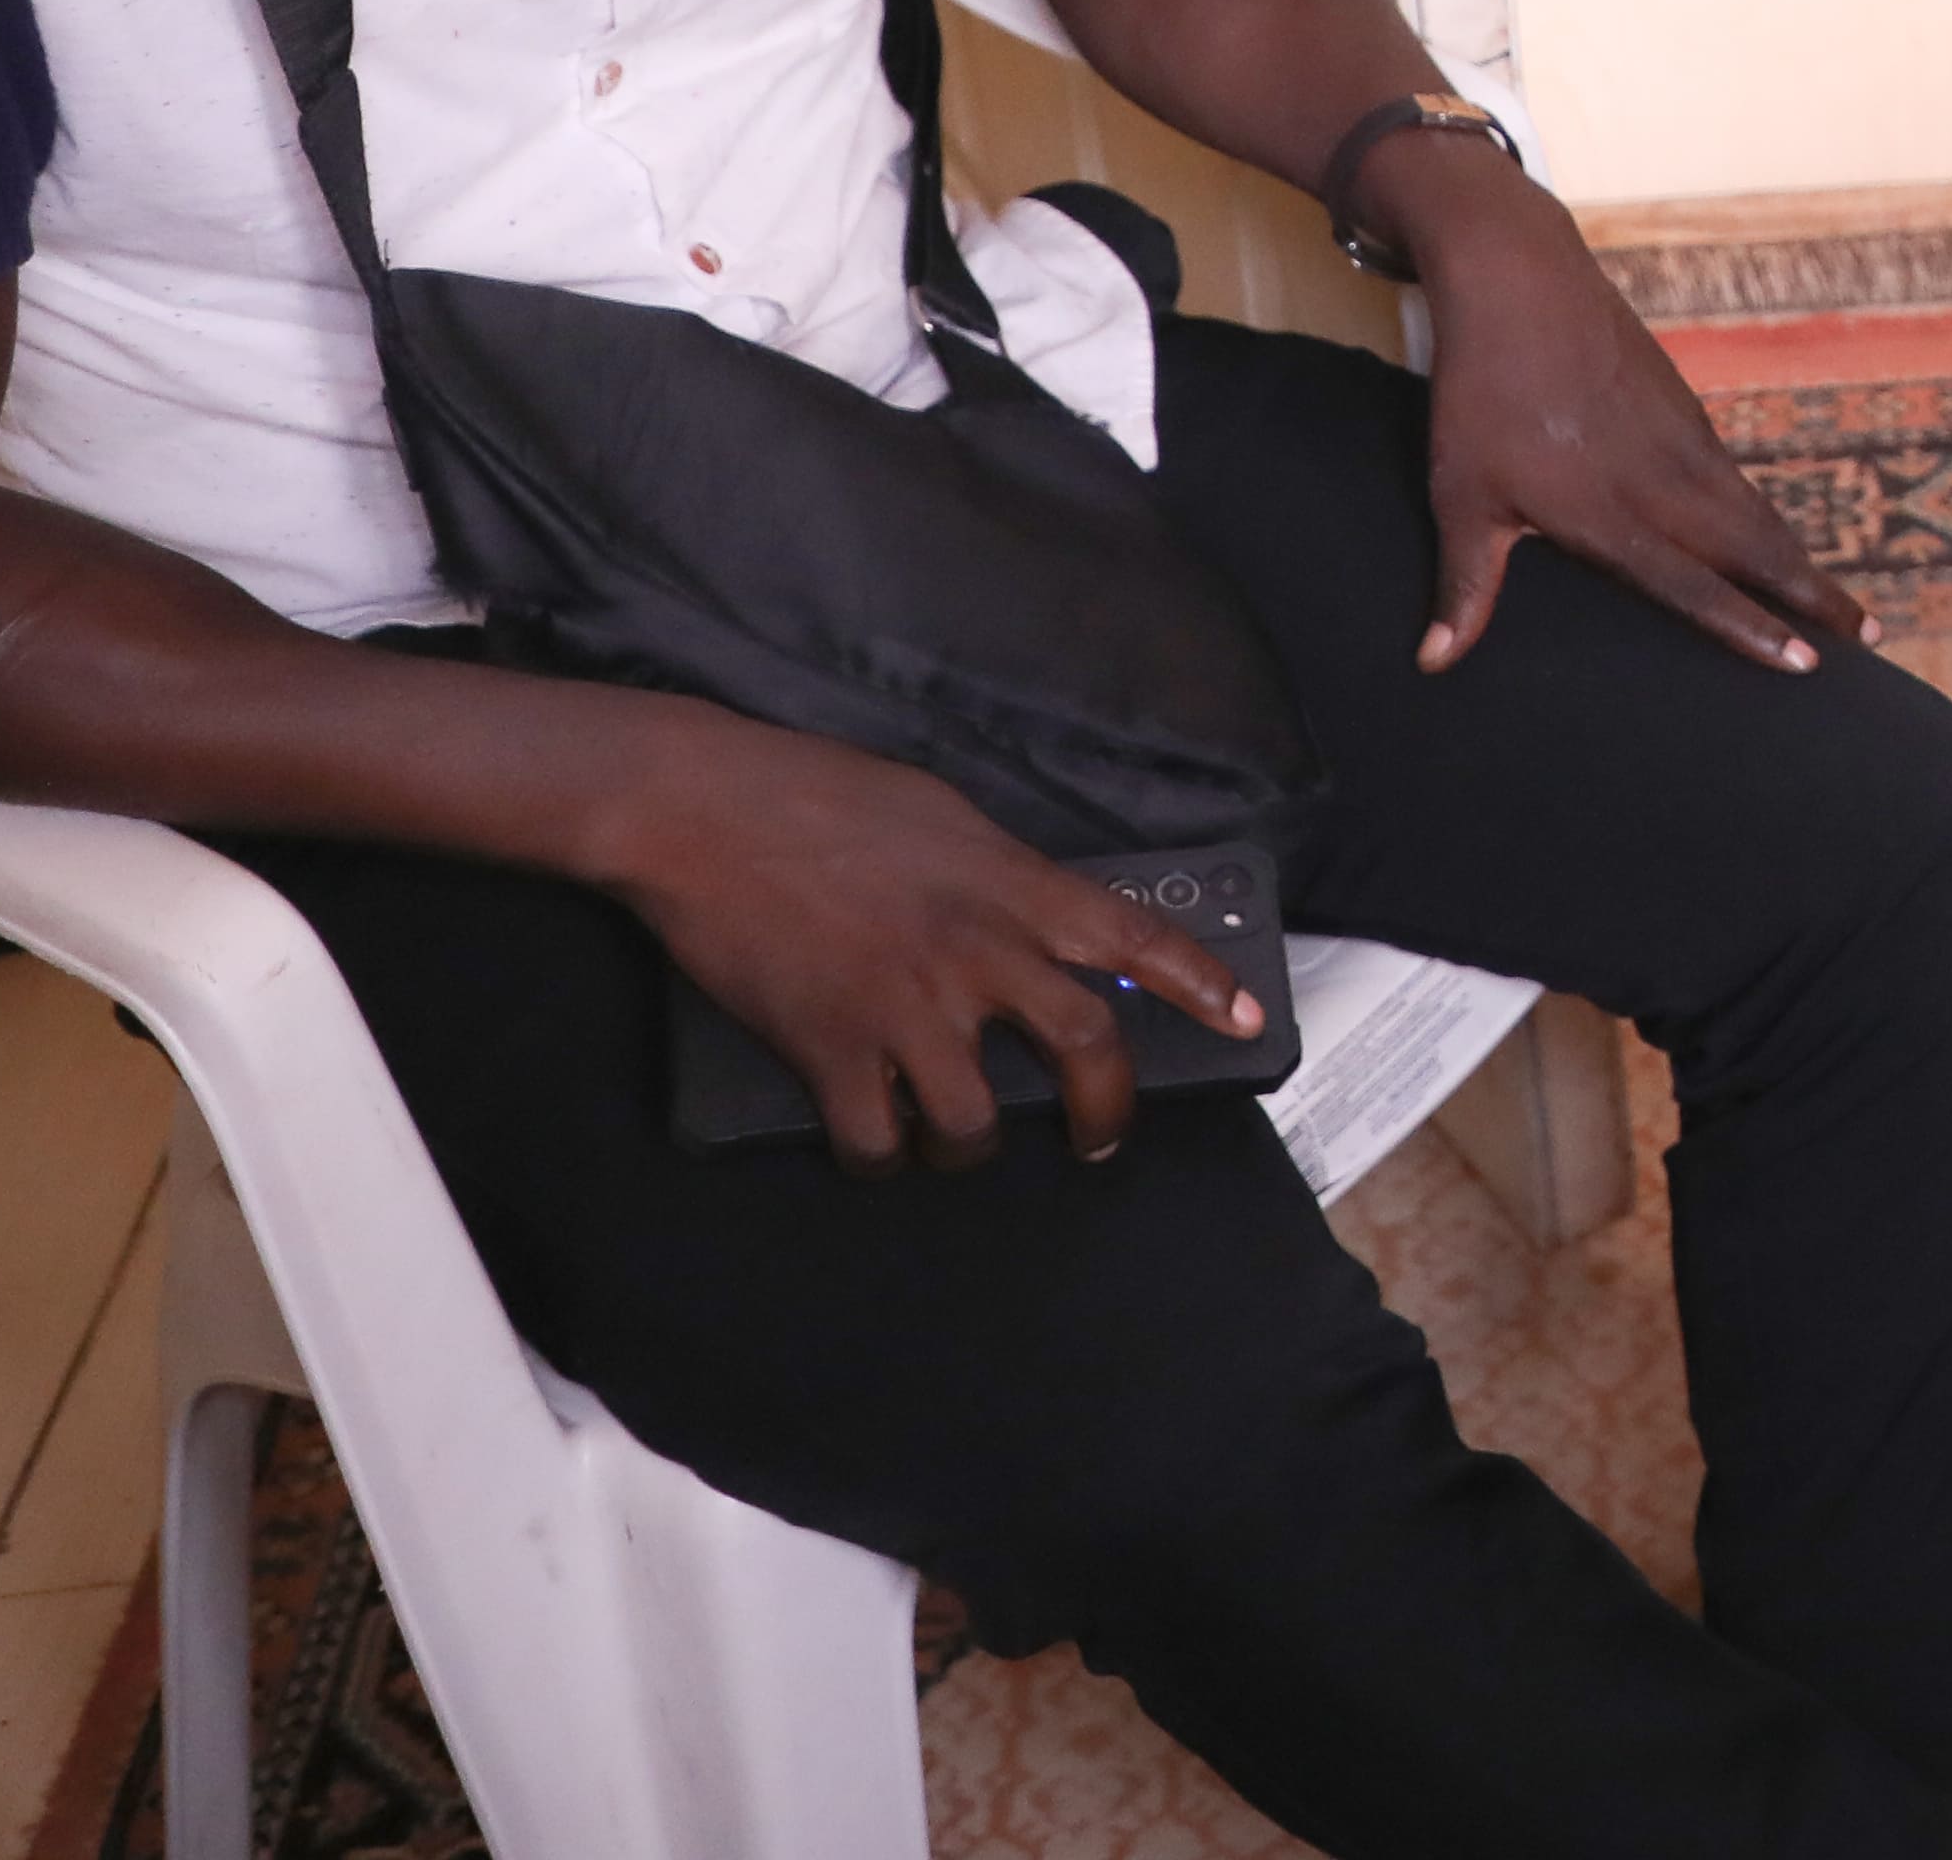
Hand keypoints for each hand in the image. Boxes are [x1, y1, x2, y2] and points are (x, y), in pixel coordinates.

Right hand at [585, 709, 1262, 1176]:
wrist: (703, 809)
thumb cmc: (815, 792)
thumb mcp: (943, 815)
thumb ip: (998, 877)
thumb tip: (1026, 924)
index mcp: (1011, 883)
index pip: (1137, 938)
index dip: (1203, 986)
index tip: (1248, 1021)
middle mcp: (976, 951)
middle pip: (1085, 1049)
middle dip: (1107, 1112)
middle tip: (1101, 1141)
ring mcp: (905, 1007)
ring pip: (977, 1123)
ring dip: (974, 1148)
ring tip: (961, 1143)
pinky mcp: (829, 1049)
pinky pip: (877, 1143)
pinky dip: (882, 1159)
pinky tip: (878, 1146)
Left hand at [1363, 144, 1879, 682]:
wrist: (1522, 279)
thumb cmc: (1479, 394)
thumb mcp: (1459, 494)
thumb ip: (1464, 585)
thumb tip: (1432, 664)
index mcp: (1608, 510)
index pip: (1692, 584)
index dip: (1750, 626)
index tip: (1807, 661)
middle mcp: (1661, 479)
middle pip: (1754, 549)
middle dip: (1814, 597)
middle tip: (1870, 638)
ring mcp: (1682, 438)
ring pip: (1755, 512)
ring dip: (1799, 559)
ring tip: (1843, 601)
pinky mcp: (1684, 409)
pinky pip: (1736, 478)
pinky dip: (1768, 518)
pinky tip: (1775, 539)